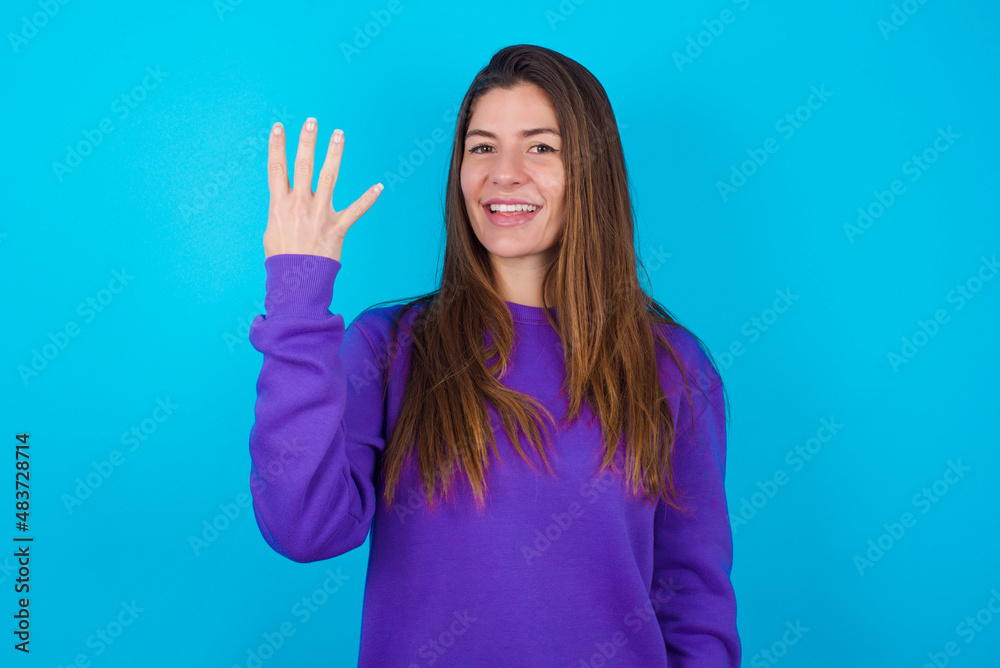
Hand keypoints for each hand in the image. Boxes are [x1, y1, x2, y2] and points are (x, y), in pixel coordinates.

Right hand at [263, 117, 382, 261]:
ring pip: (328, 177)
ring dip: (334, 153)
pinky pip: (356, 210)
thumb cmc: (283, 259)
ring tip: (338, 134)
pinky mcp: (337, 227)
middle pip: (302, 165)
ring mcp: (319, 214)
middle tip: (312, 121)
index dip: (276, 146)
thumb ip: (281, 210)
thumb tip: (287, 200)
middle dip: (307, 141)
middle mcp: (299, 205)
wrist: (296, 281)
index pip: (276, 168)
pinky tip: (379, 186)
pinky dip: (368, 198)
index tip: (278, 127)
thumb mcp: (273, 230)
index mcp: (280, 204)